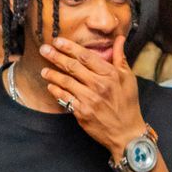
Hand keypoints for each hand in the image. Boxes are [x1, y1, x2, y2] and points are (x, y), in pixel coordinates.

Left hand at [40, 37, 143, 157]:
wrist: (126, 133)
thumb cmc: (128, 103)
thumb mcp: (128, 78)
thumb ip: (119, 56)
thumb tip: (119, 38)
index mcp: (110, 74)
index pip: (85, 56)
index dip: (70, 47)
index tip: (58, 41)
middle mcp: (99, 85)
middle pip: (73, 67)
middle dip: (56, 56)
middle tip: (44, 49)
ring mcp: (90, 100)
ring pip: (66, 82)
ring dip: (53, 74)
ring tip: (44, 70)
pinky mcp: (82, 113)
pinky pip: (65, 99)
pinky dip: (56, 91)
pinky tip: (50, 86)